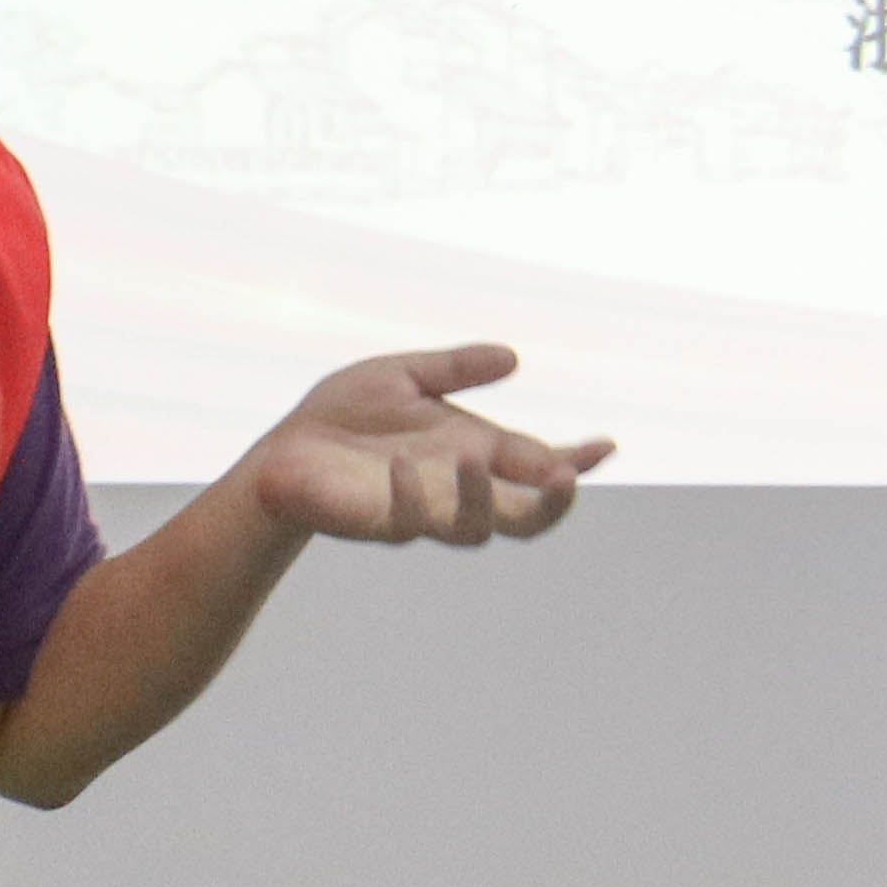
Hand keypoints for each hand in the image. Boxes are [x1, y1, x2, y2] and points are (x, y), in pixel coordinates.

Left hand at [233, 342, 611, 548]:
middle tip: (564, 480)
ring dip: (485, 501)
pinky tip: (402, 466)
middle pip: (527, 519)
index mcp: (473, 455)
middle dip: (553, 505)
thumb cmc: (341, 420)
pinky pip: (409, 523)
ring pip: (477, 530)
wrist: (280, 454)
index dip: (576, 461)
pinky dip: (412, 497)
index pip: (537, 464)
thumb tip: (514, 356)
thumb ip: (456, 369)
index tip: (606, 444)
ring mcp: (423, 513)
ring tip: (476, 458)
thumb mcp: (404, 376)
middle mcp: (457, 490)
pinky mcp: (381, 525)